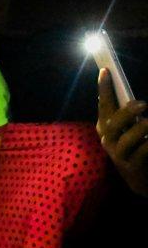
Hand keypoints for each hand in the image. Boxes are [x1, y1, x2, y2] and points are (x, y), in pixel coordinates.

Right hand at [97, 67, 147, 196]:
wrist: (138, 176)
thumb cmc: (135, 145)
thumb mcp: (128, 127)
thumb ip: (127, 114)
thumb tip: (134, 98)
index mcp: (105, 126)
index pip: (103, 104)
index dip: (104, 88)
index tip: (106, 71)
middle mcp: (107, 139)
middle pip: (112, 123)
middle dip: (127, 112)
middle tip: (144, 103)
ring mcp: (117, 154)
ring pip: (126, 140)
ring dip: (141, 129)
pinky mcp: (130, 166)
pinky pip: (142, 152)